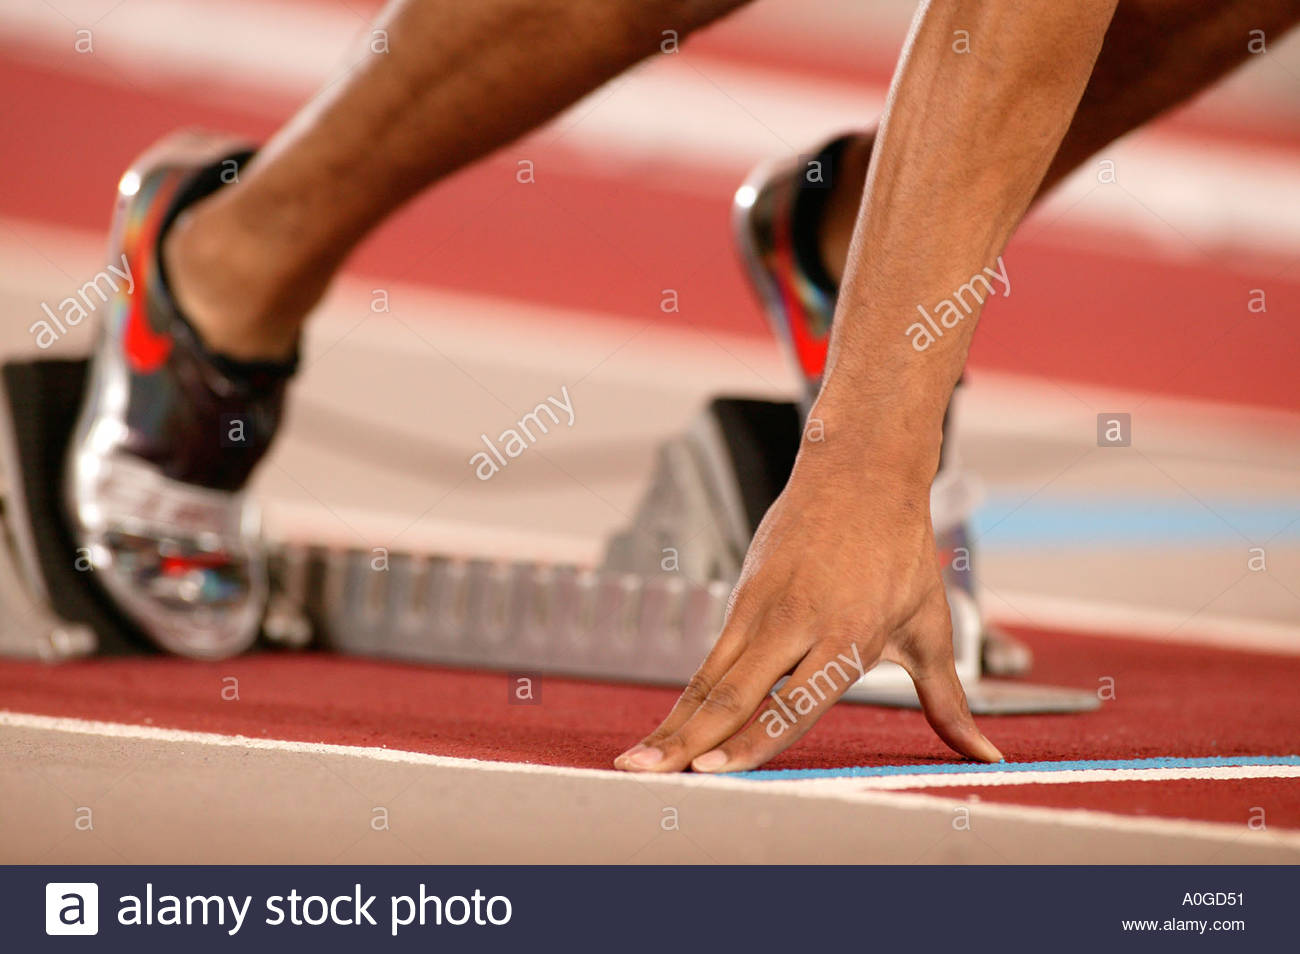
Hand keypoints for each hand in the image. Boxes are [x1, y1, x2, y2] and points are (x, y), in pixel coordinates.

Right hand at [614, 438, 1002, 773]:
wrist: (859, 469)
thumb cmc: (901, 552)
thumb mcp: (929, 628)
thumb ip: (950, 703)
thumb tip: (990, 756)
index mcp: (847, 633)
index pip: (791, 702)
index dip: (750, 741)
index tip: (712, 773)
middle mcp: (795, 621)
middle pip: (731, 693)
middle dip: (684, 742)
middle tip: (642, 776)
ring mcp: (760, 605)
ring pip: (708, 677)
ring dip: (671, 724)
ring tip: (635, 763)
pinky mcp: (742, 594)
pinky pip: (709, 657)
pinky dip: (685, 698)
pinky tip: (665, 729)